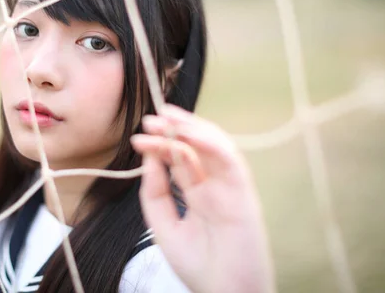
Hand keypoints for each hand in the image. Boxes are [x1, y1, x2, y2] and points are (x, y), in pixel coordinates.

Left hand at [132, 104, 274, 292]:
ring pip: (215, 147)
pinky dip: (211, 143)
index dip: (161, 144)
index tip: (140, 136)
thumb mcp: (164, 225)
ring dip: (191, 128)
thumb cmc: (198, 266)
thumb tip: (149, 158)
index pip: (180, 159)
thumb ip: (155, 192)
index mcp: (198, 194)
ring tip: (166, 118)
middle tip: (150, 120)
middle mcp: (215, 186)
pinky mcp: (244, 194)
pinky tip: (189, 133)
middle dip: (174, 129)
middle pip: (197, 147)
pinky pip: (230, 161)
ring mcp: (229, 188)